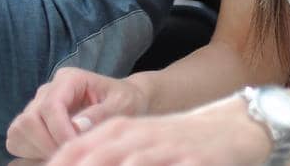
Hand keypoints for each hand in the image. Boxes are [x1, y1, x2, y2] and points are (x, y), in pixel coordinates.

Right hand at [6, 68, 149, 159]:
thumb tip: (77, 126)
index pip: (51, 106)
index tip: (76, 146)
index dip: (59, 131)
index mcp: (69, 79)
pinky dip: (29, 151)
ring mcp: (37, 105)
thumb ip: (100, 114)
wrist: (122, 101)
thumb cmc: (124, 100)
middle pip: (28, 120)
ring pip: (18, 130)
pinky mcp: (32, 121)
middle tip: (70, 151)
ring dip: (37, 149)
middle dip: (47, 143)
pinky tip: (53, 151)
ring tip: (63, 151)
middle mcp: (48, 90)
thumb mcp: (122, 104)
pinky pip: (16, 139)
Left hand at [43, 95, 269, 165]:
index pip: (75, 149)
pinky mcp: (192, 162)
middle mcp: (138, 137)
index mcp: (119, 130)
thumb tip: (62, 160)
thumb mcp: (137, 140)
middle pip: (96, 158)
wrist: (232, 127)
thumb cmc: (176, 140)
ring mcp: (165, 149)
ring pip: (129, 163)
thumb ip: (102, 150)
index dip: (56, 164)